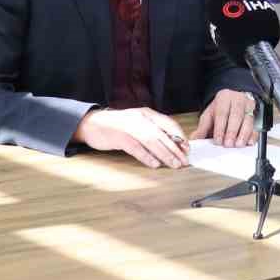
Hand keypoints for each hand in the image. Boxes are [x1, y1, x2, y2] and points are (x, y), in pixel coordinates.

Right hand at [74, 107, 189, 168]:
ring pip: (152, 141)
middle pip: (162, 135)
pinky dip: (147, 157)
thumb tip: (172, 143)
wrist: (92, 124)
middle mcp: (140, 119)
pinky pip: (136, 148)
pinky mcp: (120, 138)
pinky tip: (155, 164)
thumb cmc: (117, 126)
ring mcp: (129, 127)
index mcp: (146, 114)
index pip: (168, 123)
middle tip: (184, 161)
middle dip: (175, 149)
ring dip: (165, 154)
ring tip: (174, 164)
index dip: (179, 136)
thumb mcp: (137, 122)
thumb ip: (152, 129)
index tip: (187, 148)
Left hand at [193, 89, 257, 147]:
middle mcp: (238, 100)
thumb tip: (195, 138)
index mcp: (224, 98)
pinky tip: (249, 142)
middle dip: (232, 132)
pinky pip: (256, 126)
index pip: (222, 113)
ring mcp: (248, 107)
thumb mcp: (209, 114)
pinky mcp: (255, 115)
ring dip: (243, 134)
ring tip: (238, 145)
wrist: (232, 99)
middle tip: (228, 144)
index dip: (220, 128)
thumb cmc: (221, 108)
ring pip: (248, 120)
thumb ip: (203, 127)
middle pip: (236, 116)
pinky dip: (253, 135)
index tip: (218, 140)